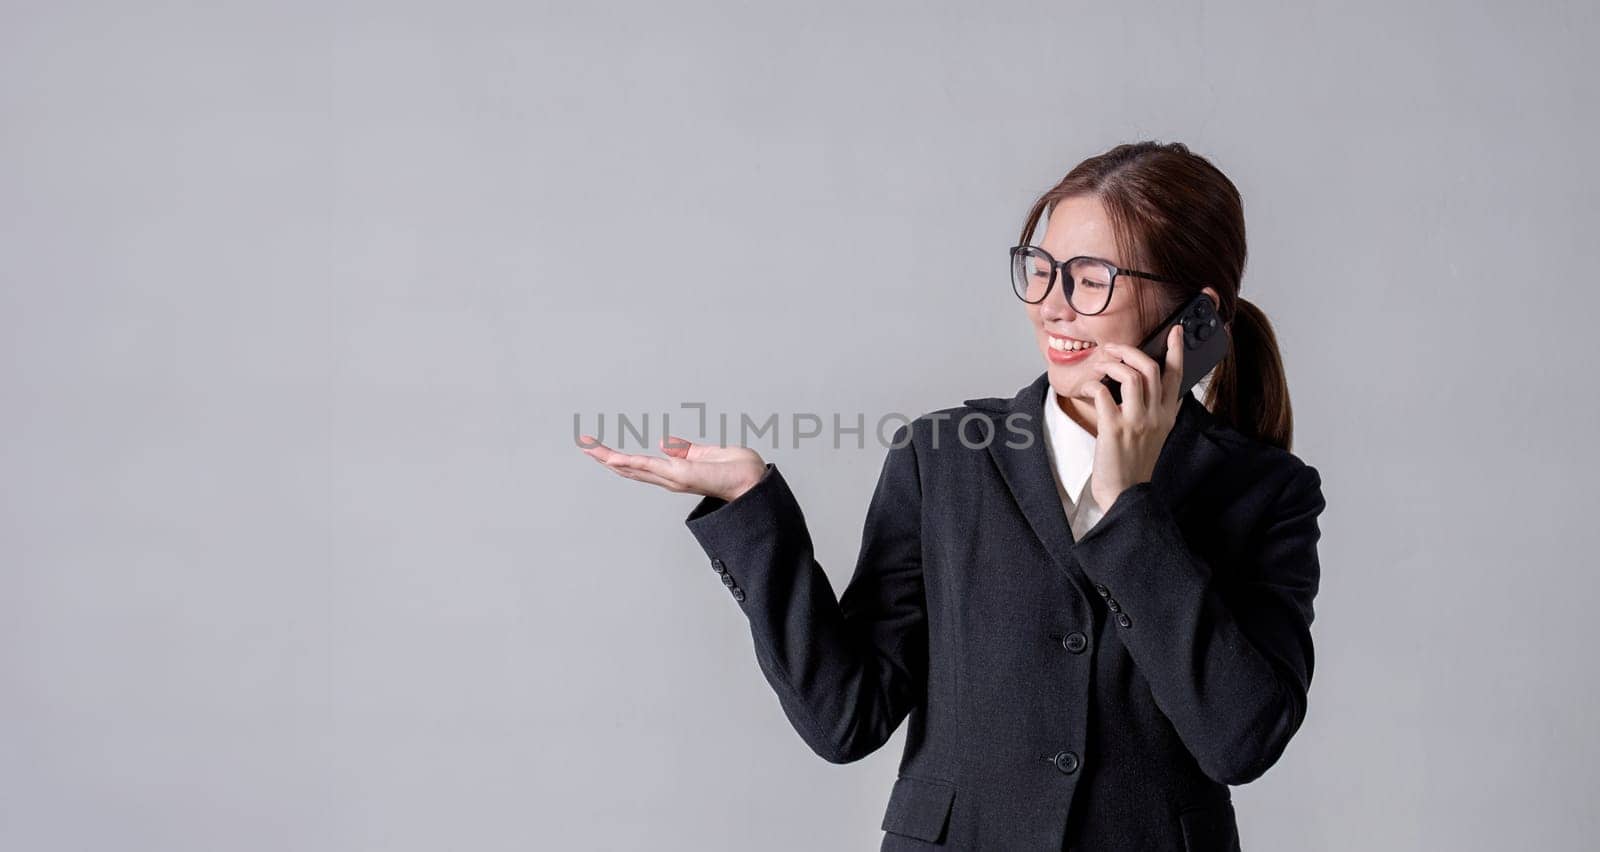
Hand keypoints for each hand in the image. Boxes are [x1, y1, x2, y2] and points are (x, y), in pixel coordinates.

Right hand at [578, 433, 766, 502]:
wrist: (753, 480)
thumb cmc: (738, 470)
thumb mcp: (706, 453)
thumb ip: (684, 449)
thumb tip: (664, 442)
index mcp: (675, 473)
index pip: (641, 466)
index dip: (620, 459)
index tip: (602, 449)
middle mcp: (670, 478)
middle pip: (630, 470)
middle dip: (606, 459)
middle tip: (585, 445)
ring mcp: (673, 478)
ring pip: (633, 468)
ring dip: (609, 458)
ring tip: (588, 447)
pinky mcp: (679, 474)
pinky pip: (649, 467)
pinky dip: (629, 462)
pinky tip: (612, 457)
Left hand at [1070, 324, 1185, 511]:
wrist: (1125, 494)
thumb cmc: (1134, 464)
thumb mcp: (1155, 435)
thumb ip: (1157, 412)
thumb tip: (1154, 389)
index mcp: (1166, 416)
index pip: (1176, 376)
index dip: (1176, 350)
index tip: (1174, 331)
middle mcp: (1155, 416)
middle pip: (1152, 369)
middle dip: (1132, 351)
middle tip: (1115, 347)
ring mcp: (1136, 421)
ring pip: (1131, 376)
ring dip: (1112, 363)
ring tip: (1101, 363)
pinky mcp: (1114, 428)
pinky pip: (1104, 393)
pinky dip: (1093, 384)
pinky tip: (1088, 387)